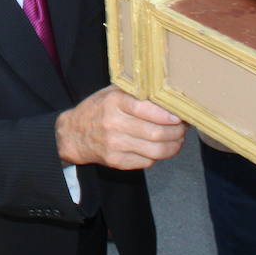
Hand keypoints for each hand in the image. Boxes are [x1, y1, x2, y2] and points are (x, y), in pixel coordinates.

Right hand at [55, 85, 184, 170]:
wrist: (73, 134)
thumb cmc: (98, 109)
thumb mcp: (111, 92)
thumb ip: (135, 92)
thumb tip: (168, 97)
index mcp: (114, 102)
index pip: (147, 109)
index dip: (168, 115)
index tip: (179, 116)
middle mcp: (113, 123)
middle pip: (156, 133)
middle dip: (177, 132)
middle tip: (183, 129)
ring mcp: (114, 145)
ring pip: (155, 151)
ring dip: (173, 147)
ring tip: (177, 140)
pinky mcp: (116, 162)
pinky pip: (147, 162)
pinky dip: (158, 157)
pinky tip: (158, 148)